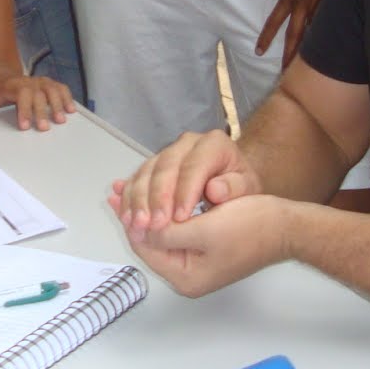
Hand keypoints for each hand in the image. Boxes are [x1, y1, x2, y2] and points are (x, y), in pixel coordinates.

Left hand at [0, 70, 76, 130]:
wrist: (0, 76)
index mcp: (11, 85)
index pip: (21, 93)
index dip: (25, 109)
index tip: (25, 125)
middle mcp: (28, 82)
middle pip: (39, 93)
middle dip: (42, 111)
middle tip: (43, 128)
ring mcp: (39, 82)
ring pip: (52, 89)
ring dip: (57, 104)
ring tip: (60, 120)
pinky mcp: (46, 84)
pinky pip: (60, 87)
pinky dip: (67, 97)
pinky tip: (70, 109)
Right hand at [108, 129, 262, 245]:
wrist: (233, 182)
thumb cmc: (241, 188)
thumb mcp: (248, 190)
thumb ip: (235, 189)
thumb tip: (216, 190)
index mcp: (214, 145)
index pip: (194, 166)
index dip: (184, 193)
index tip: (179, 218)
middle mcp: (188, 143)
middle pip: (165, 167)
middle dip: (156, 198)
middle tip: (152, 225)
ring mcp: (168, 151)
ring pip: (146, 171)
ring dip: (137, 200)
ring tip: (134, 224)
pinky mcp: (154, 165)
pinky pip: (136, 177)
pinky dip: (127, 196)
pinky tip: (121, 210)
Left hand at [125, 194, 288, 298]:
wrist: (285, 226)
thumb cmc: (252, 227)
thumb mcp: (204, 230)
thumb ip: (167, 233)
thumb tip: (140, 227)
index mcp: (185, 277)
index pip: (145, 248)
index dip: (131, 221)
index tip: (118, 197)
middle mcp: (186, 273)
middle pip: (148, 242)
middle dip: (134, 214)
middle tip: (116, 190)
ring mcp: (193, 260)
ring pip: (158, 232)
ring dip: (144, 209)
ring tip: (126, 188)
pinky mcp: (201, 246)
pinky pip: (171, 228)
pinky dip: (160, 209)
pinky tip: (151, 194)